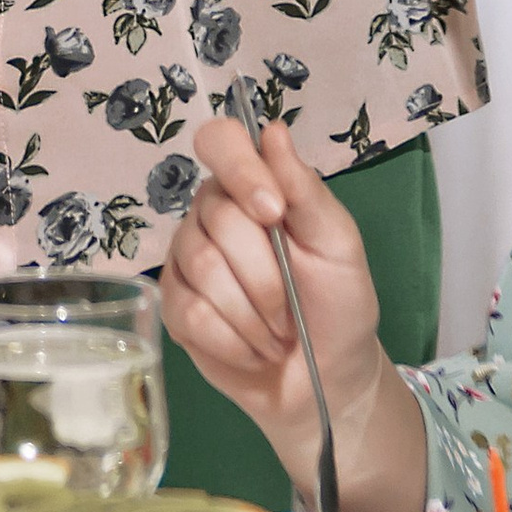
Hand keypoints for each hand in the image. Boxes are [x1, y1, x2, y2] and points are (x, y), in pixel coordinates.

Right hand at [159, 118, 431, 511]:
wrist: (324, 380)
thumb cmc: (338, 303)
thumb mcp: (338, 244)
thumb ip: (305, 191)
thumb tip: (272, 132)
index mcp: (253, 185)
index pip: (220, 142)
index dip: (241, 172)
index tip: (273, 213)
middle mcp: (211, 213)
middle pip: (217, 220)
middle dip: (266, 274)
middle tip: (292, 306)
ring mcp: (186, 260)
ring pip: (203, 268)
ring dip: (253, 313)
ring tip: (277, 333)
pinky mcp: (174, 308)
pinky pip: (190, 313)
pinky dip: (233, 340)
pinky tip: (253, 349)